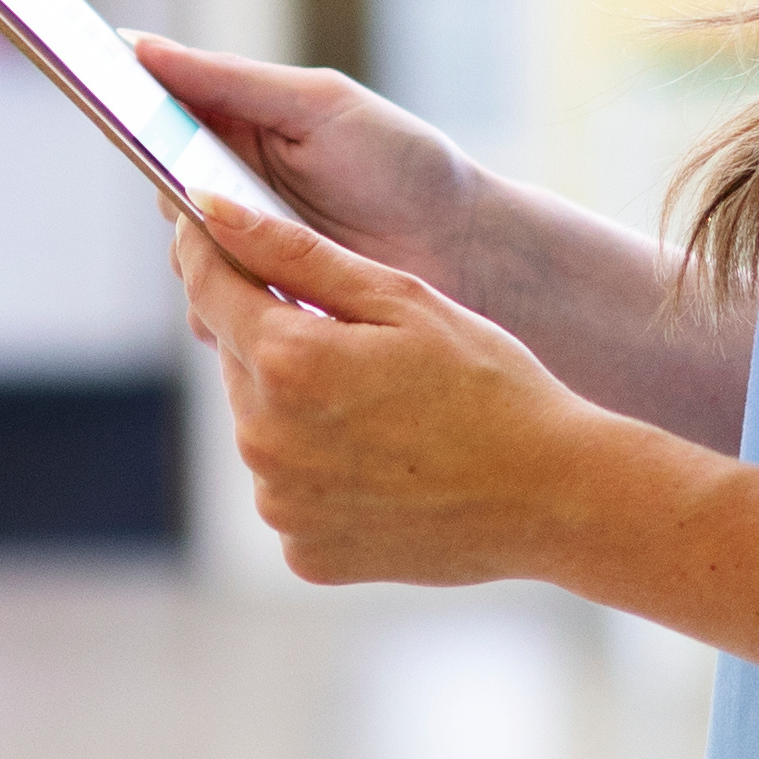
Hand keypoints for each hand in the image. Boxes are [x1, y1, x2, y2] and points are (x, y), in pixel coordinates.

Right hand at [132, 37, 483, 286]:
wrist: (465, 249)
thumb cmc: (401, 163)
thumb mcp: (317, 105)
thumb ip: (229, 79)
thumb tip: (138, 46)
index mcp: (237, 130)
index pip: (157, 120)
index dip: (124, 110)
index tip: (99, 96)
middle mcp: (233, 192)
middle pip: (164, 198)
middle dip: (177, 199)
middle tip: (209, 196)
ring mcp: (248, 252)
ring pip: (184, 262)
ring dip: (204, 258)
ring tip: (252, 248)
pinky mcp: (264, 307)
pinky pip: (214, 314)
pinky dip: (227, 306)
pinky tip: (267, 294)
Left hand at [170, 186, 651, 589]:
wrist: (552, 496)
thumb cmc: (489, 384)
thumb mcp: (400, 299)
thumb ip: (294, 252)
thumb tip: (208, 207)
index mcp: (287, 361)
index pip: (209, 288)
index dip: (206, 251)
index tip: (210, 228)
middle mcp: (265, 439)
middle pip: (239, 359)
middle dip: (279, 338)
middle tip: (361, 343)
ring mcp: (281, 504)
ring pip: (263, 426)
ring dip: (300, 406)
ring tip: (386, 410)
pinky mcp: (303, 551)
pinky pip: (291, 489)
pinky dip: (321, 471)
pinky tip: (386, 464)